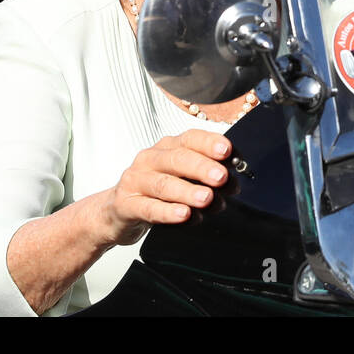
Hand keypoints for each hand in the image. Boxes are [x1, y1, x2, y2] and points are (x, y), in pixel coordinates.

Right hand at [100, 129, 232, 245]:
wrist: (117, 211)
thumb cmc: (156, 192)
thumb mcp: (180, 177)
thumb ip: (203, 174)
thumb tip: (235, 177)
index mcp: (167, 147)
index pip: (189, 138)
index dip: (208, 143)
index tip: (226, 151)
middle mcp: (150, 159)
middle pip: (177, 159)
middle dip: (201, 168)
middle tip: (221, 178)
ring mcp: (135, 180)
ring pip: (163, 184)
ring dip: (187, 191)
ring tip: (206, 199)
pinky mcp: (125, 203)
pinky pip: (148, 207)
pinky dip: (167, 212)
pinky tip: (183, 215)